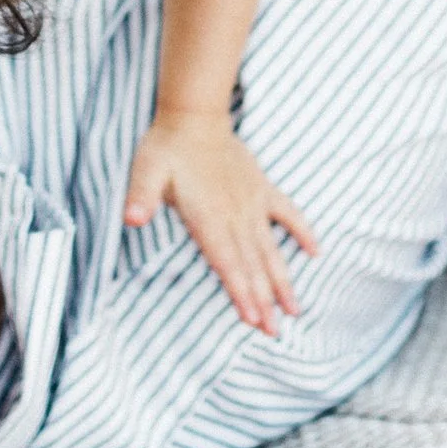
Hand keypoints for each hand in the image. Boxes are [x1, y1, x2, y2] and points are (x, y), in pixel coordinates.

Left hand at [124, 111, 317, 332]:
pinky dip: (303, 231)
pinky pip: (288, 212)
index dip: (241, 292)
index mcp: (208, 216)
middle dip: (263, 301)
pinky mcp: (261, 189)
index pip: (227, 262)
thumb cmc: (166, 146)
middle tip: (274, 333)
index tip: (254, 320)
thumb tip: (131, 219)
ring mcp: (252, 202)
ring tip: (295, 310)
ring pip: (270, 248)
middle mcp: (235, 214)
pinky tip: (316, 252)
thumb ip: (141, 196)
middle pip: (252, 264)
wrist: (194, 115)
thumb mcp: (146, 170)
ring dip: (282, 280)